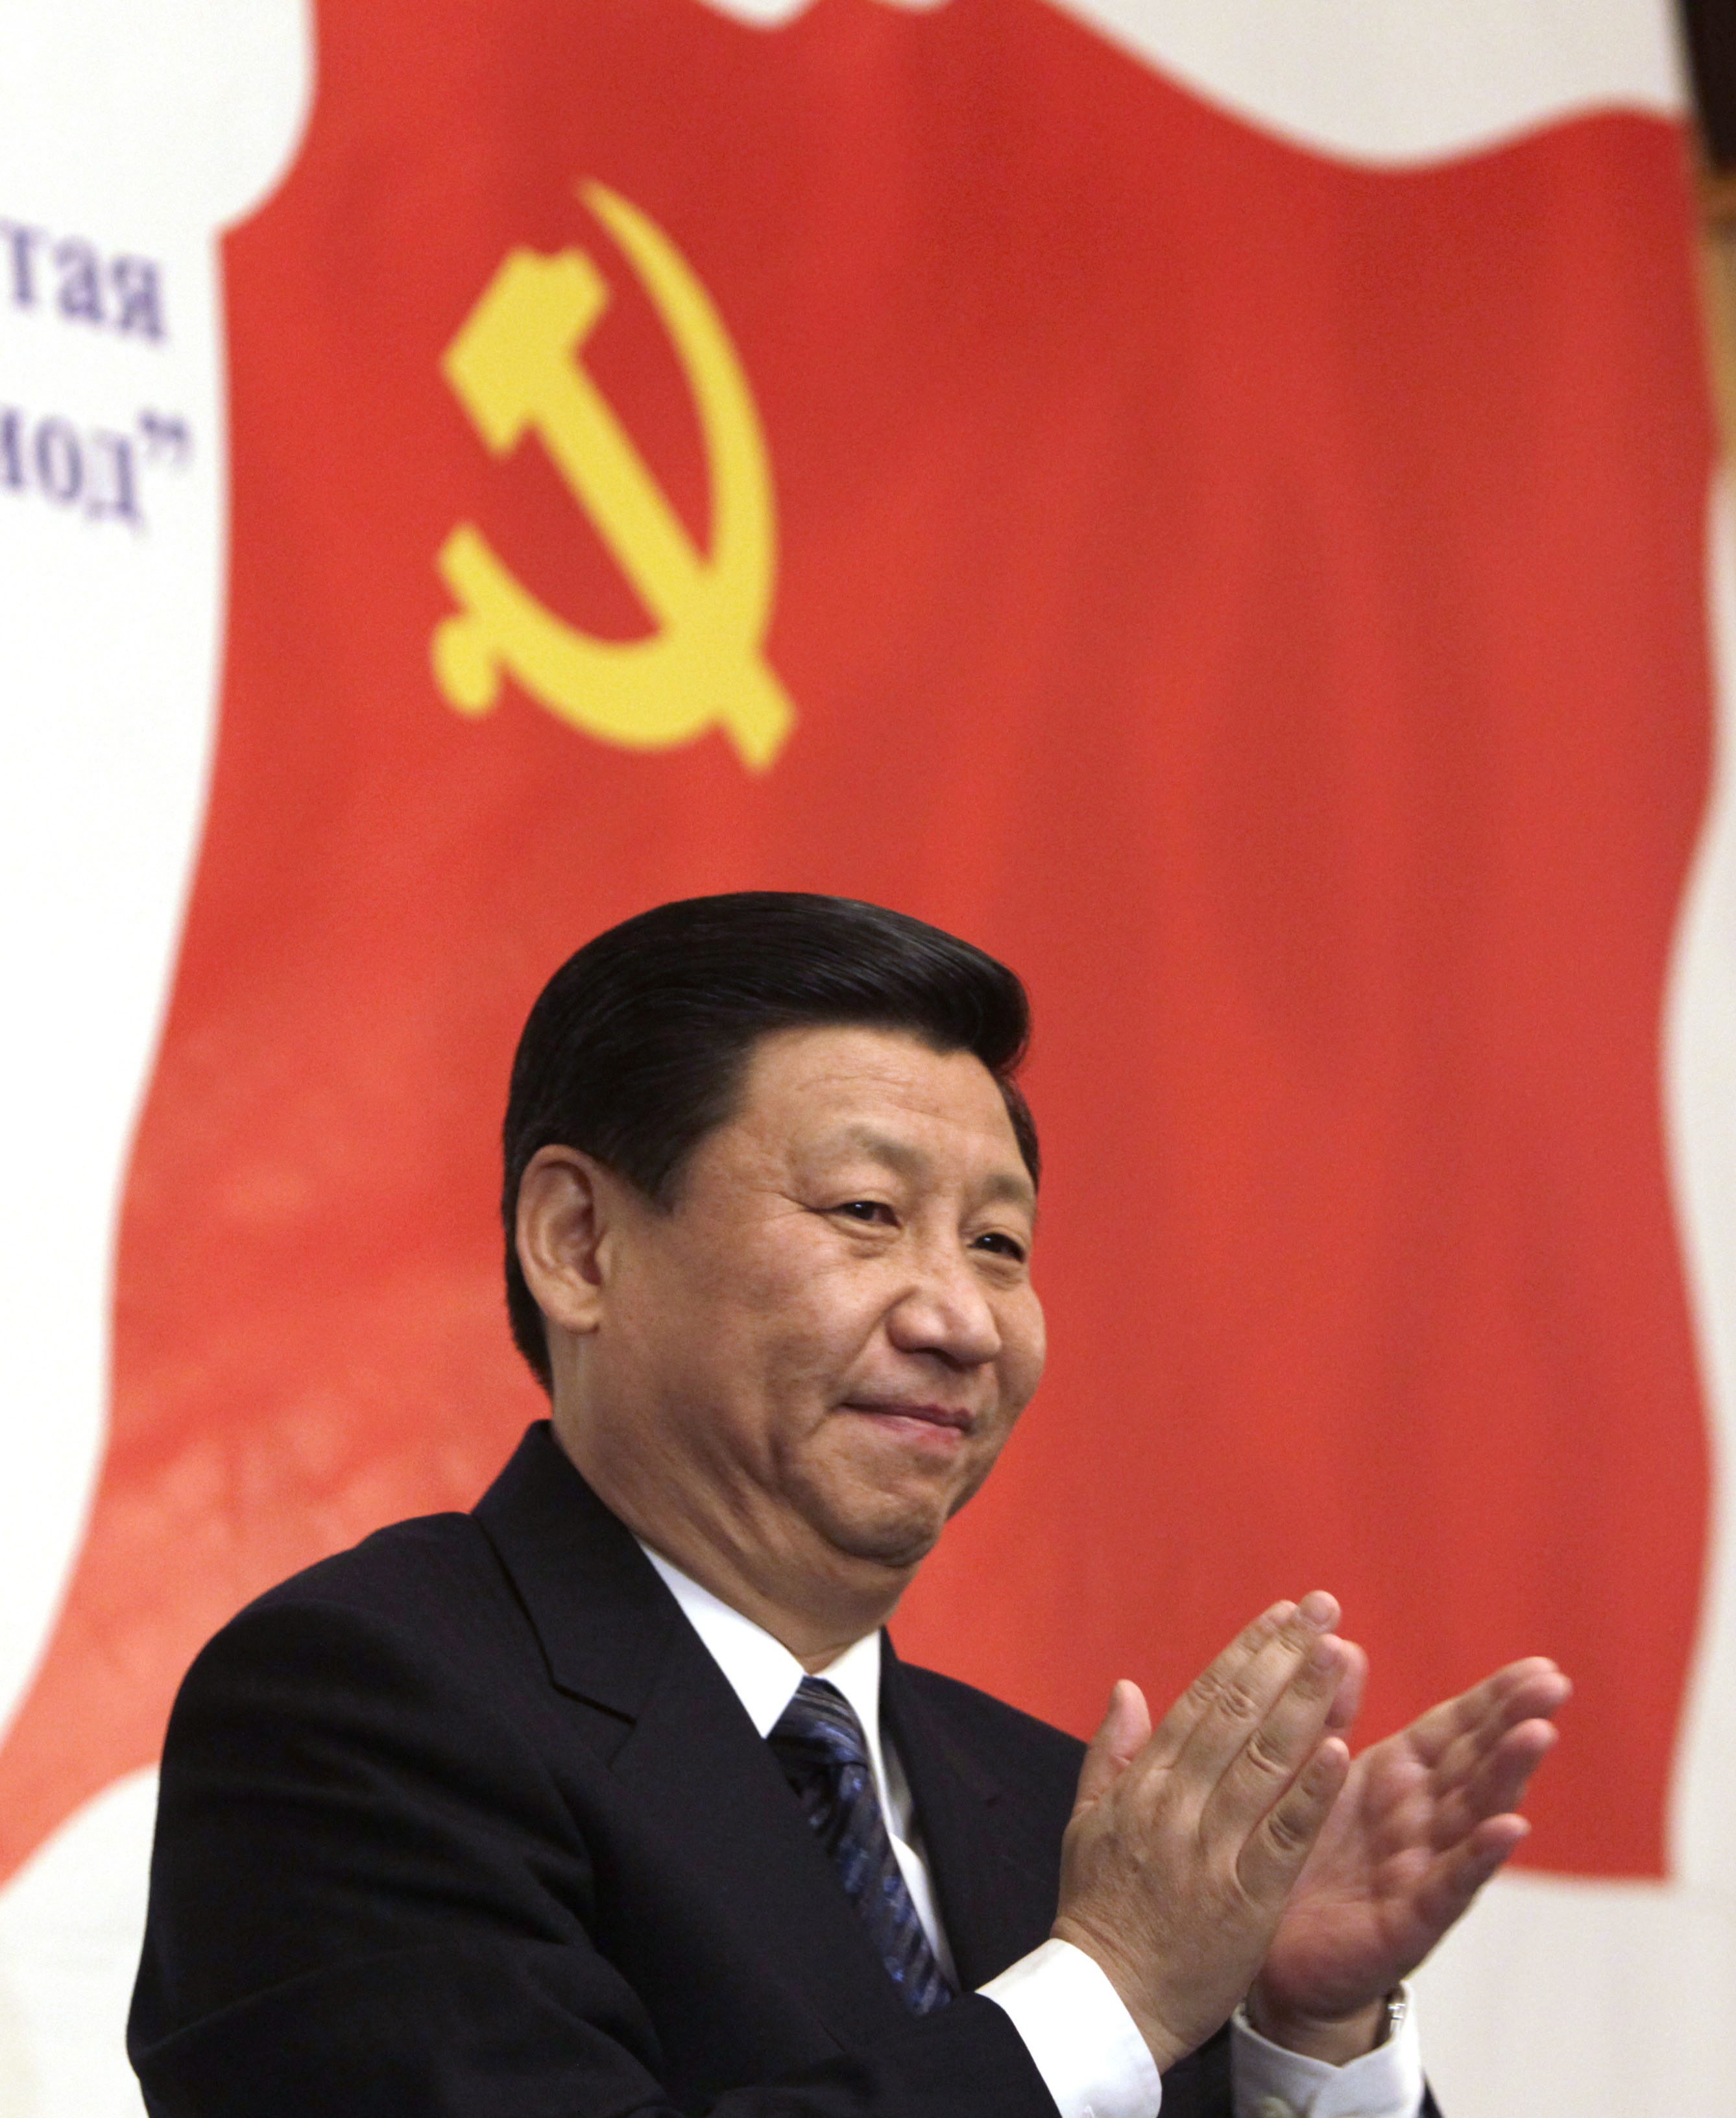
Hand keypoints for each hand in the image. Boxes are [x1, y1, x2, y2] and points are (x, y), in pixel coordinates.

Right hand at [1052, 1594, 1359, 2073]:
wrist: (1105, 2005)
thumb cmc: (1098, 1914)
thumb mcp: (1085, 1824)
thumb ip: (1110, 1752)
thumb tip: (1128, 1687)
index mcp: (1144, 1784)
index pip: (1203, 1700)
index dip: (1247, 1652)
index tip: (1283, 1614)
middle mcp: (1177, 1805)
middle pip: (1238, 1716)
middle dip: (1284, 1656)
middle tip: (1324, 1607)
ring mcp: (1211, 1850)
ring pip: (1265, 1762)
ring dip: (1305, 1702)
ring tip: (1339, 1652)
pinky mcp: (1245, 1899)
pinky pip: (1284, 1836)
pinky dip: (1310, 1791)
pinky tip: (1339, 1749)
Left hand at [1248, 1656, 1571, 2060]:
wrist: (1270, 1952)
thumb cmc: (1300, 1852)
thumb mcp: (1312, 1774)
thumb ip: (1331, 1713)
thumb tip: (1342, 1643)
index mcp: (1399, 1777)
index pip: (1456, 1729)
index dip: (1494, 1698)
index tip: (1539, 1665)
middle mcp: (1422, 1819)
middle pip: (1476, 1764)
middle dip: (1513, 1722)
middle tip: (1554, 1684)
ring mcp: (1422, 1870)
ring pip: (1474, 1816)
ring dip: (1507, 1776)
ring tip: (1538, 1734)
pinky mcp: (1407, 1922)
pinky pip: (1448, 1885)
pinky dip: (1479, 1856)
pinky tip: (1510, 1829)